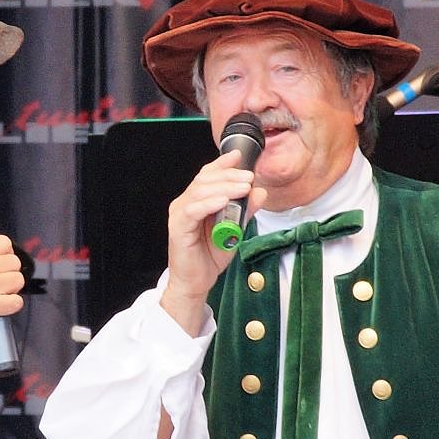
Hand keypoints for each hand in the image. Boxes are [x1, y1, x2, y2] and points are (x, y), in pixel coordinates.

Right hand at [160, 149, 266, 334]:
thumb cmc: (209, 256)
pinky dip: (209, 203)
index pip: (208, 175)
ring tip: (243, 187)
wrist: (196, 282)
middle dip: (229, 175)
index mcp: (197, 201)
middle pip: (205, 179)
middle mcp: (185, 204)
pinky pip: (193, 210)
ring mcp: (180, 214)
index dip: (222, 164)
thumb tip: (260, 192)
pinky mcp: (178, 228)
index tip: (239, 155)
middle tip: (249, 177)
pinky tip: (223, 201)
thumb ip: (245, 211)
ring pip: (200, 191)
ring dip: (224, 187)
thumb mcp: (235, 230)